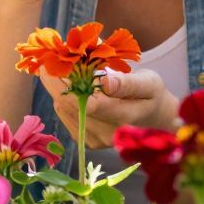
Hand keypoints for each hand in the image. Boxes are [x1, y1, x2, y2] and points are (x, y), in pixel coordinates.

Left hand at [37, 70, 180, 148]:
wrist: (155, 119)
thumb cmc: (152, 95)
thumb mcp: (148, 83)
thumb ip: (127, 83)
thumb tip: (105, 82)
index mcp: (125, 117)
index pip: (90, 103)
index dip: (70, 83)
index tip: (58, 63)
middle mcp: (109, 134)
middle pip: (72, 106)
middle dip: (57, 82)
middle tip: (47, 62)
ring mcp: (97, 140)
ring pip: (65, 111)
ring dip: (57, 89)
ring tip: (53, 70)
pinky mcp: (88, 141)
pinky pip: (67, 117)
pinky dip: (63, 99)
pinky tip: (65, 86)